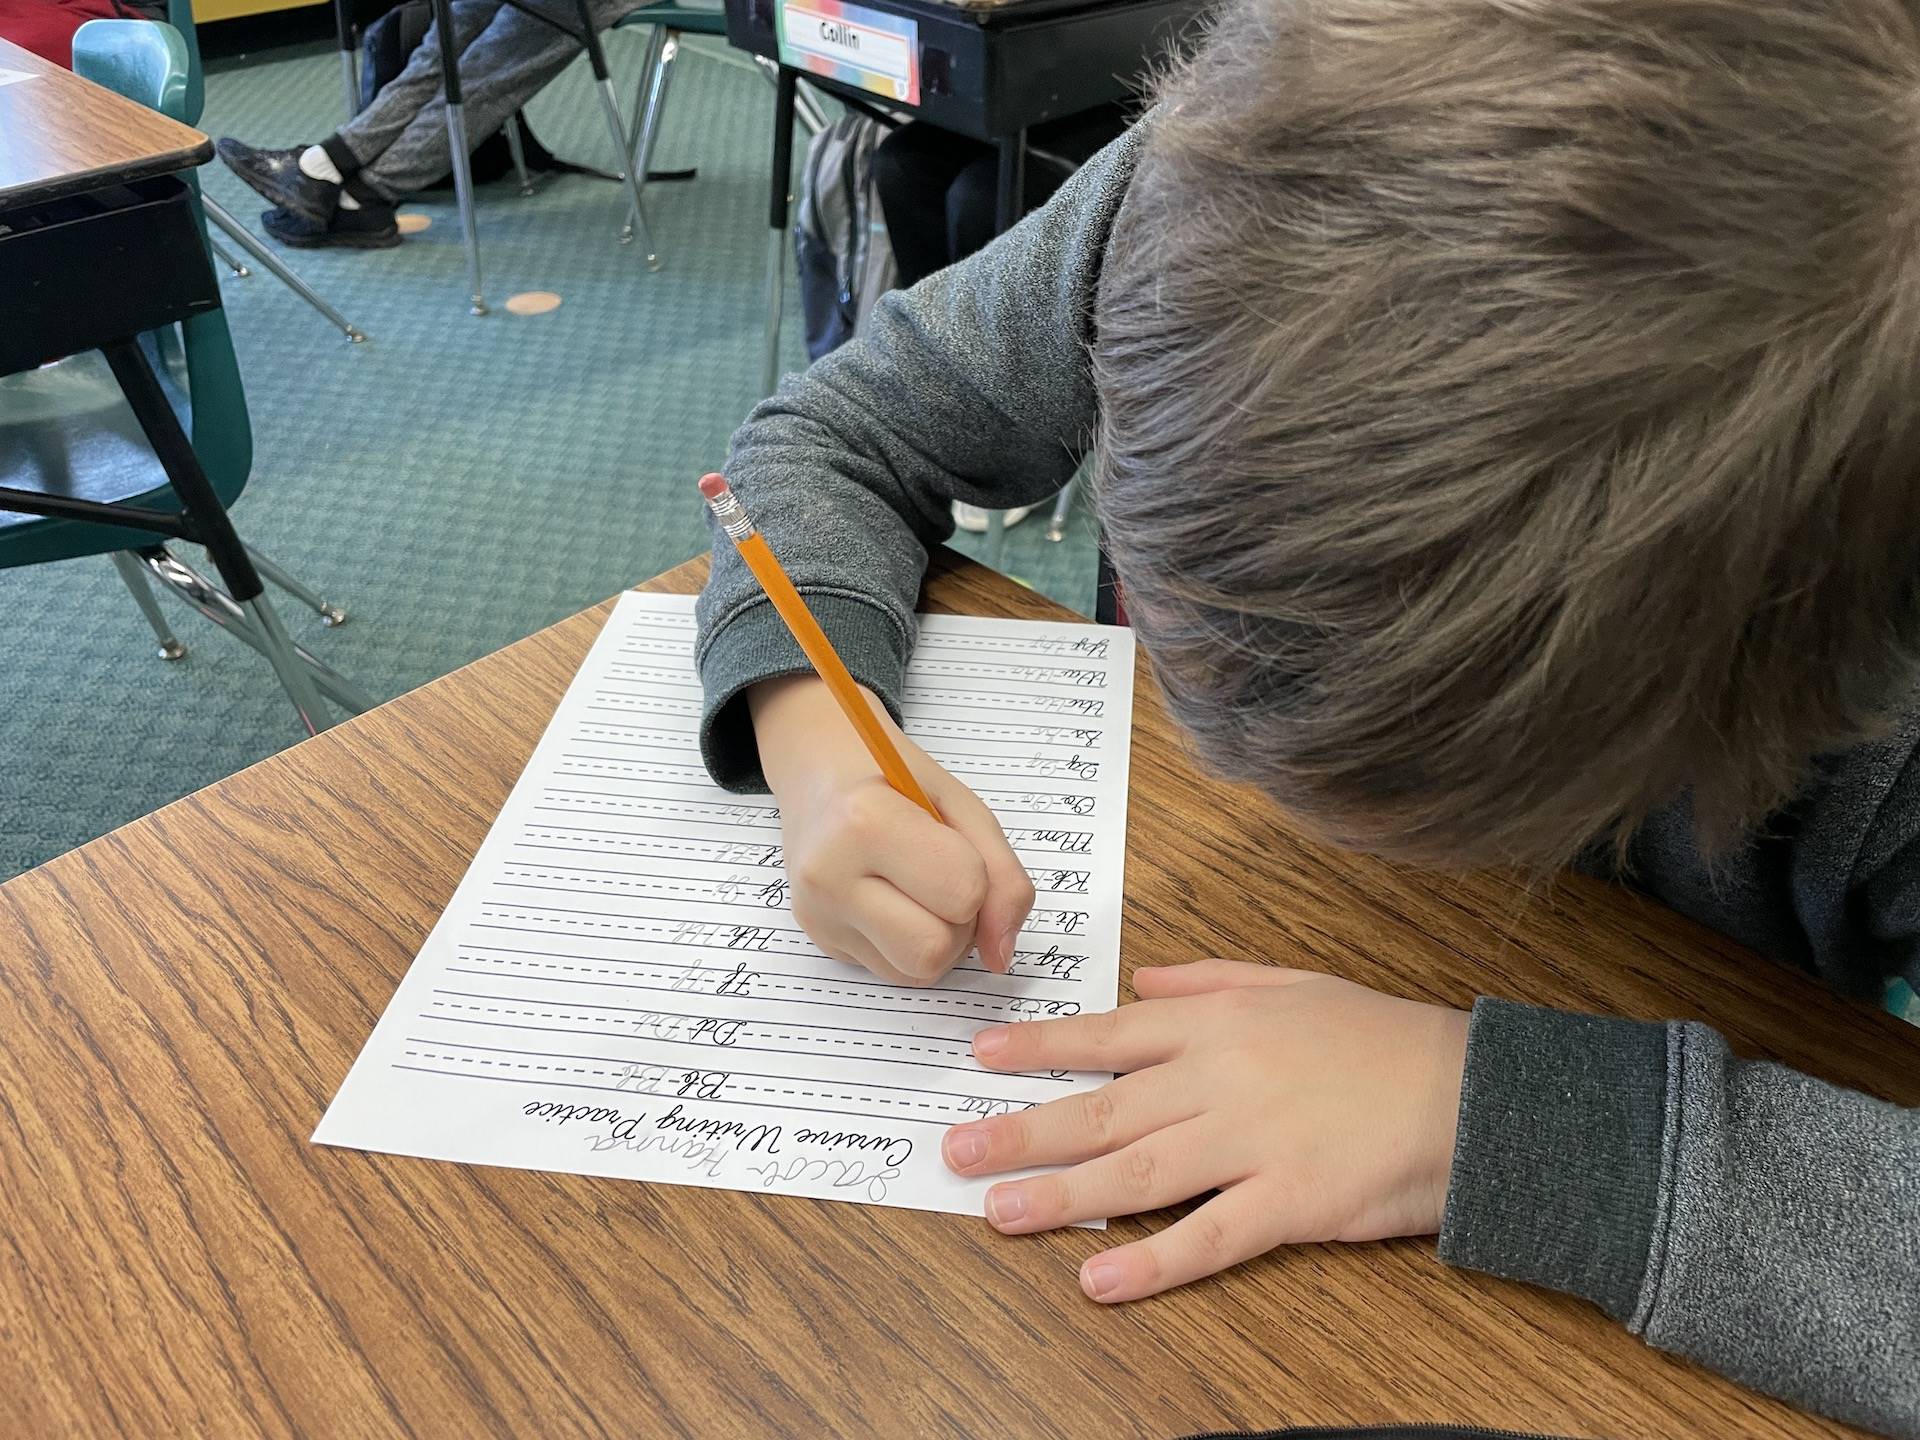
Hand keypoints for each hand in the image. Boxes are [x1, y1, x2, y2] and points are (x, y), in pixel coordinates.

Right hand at [751, 675, 1034, 984]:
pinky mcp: (821, 941)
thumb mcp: (961, 805)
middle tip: (940, 875)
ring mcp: (818, 914)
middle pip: (935, 948)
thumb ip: (1002, 876)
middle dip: (959, 920)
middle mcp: (829, 875)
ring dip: (939, 940)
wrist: (819, 774)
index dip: (978, 875)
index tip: (952, 844)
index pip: (963, 892)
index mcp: (866, 821)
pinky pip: (896, 973)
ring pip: (918, 971)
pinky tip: (896, 905)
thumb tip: (1001, 954)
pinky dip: (912, 947)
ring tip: (919, 891)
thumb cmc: (893, 781)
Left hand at [941, 959, 1469, 1301]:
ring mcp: (1252, 1142)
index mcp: (1218, 1023)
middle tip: (958, 1148)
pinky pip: (1208, 1237)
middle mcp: (1220, 1079)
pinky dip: (1152, 1263)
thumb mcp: (1293, 981)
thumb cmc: (1381, 1037)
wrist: (1471, 1092)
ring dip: (1062, 1195)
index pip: (1109, 1033)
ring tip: (999, 1211)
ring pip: (1137, 1172)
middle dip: (1023, 1128)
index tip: (982, 1056)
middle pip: (1103, 1107)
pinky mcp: (1290, 1203)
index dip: (1041, 1046)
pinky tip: (1100, 1281)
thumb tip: (1143, 977)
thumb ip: (1209, 977)